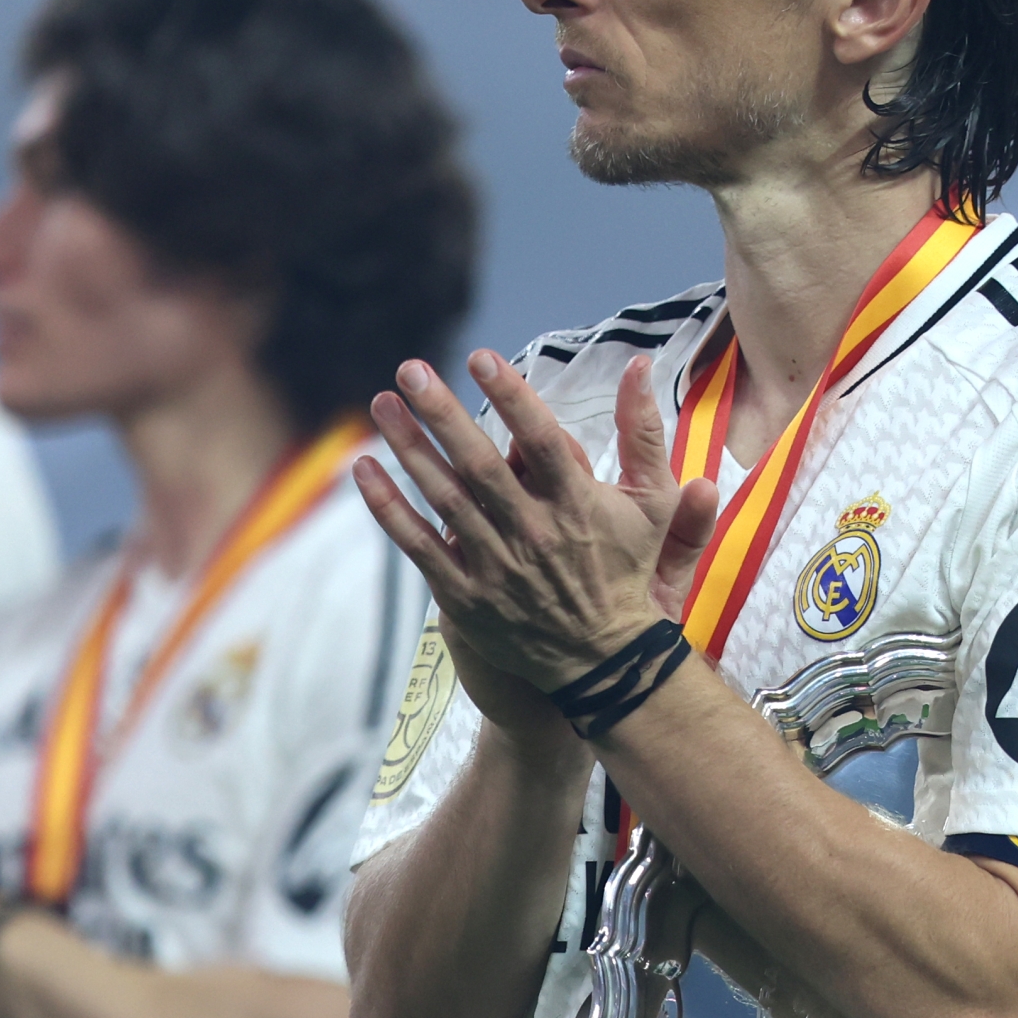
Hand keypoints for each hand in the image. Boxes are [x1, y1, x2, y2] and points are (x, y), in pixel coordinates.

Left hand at [357, 352, 718, 693]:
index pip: (542, 442)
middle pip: (483, 466)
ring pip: (446, 500)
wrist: (604, 659)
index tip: (479, 357)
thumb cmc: (627, 568)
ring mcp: (496, 567)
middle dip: (443, 414)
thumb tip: (637, 363)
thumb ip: (644, 433)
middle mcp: (534, 533)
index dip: (512, 397)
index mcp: (578, 505)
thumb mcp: (653, 503)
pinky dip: (390, 508)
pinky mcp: (466, 597)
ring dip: (410, 449)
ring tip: (381, 405)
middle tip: (410, 370)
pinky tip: (364, 469)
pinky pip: (420, 546)